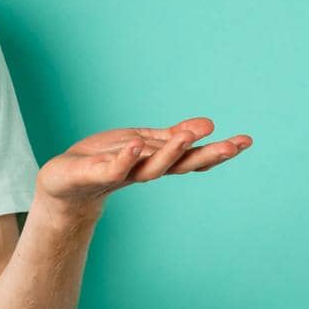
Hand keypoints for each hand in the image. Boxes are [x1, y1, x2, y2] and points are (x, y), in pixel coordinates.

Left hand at [33, 116, 251, 217]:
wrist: (63, 184)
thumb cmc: (104, 160)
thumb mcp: (142, 144)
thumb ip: (171, 138)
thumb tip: (210, 125)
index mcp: (156, 162)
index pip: (191, 158)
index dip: (218, 151)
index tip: (246, 141)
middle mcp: (142, 172)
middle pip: (178, 166)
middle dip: (205, 156)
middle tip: (232, 146)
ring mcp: (119, 175)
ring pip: (149, 168)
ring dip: (169, 154)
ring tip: (187, 137)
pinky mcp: (92, 174)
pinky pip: (112, 168)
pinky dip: (125, 159)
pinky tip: (136, 146)